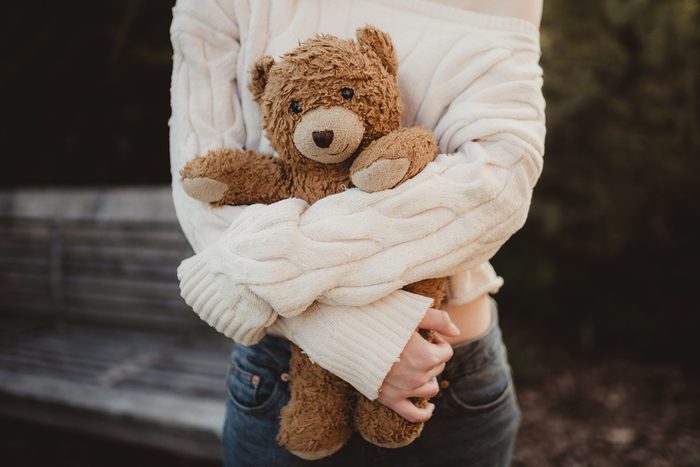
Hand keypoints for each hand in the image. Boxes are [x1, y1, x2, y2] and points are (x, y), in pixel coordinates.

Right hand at [377, 307, 459, 421]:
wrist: (347, 334)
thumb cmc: (379, 319)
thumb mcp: (411, 313)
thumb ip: (438, 319)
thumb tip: (456, 331)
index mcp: (427, 355)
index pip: (445, 352)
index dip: (437, 341)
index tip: (425, 335)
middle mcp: (418, 376)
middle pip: (437, 368)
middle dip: (431, 357)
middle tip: (416, 346)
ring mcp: (404, 390)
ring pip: (430, 389)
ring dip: (428, 378)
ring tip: (417, 366)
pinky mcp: (389, 399)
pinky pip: (414, 415)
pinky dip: (424, 413)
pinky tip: (429, 407)